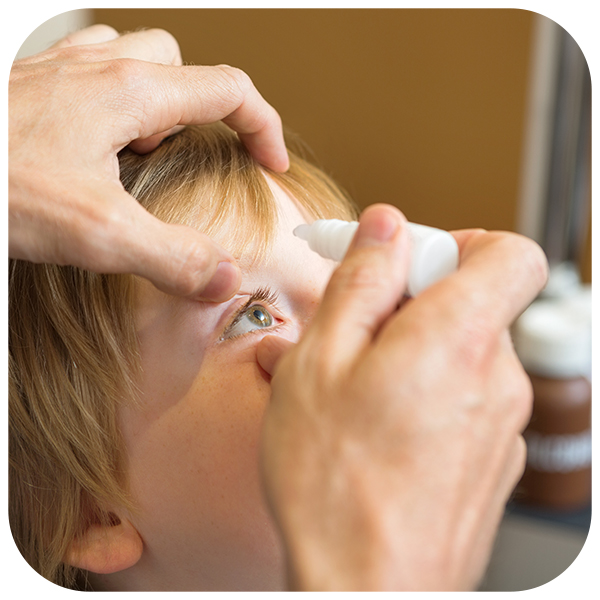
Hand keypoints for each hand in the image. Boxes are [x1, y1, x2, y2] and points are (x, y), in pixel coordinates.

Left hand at [9, 25, 288, 299]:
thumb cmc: (0, 187)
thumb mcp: (99, 234)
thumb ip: (173, 258)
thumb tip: (225, 280)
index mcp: (132, 94)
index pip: (230, 89)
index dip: (264, 125)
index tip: (272, 162)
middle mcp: (100, 71)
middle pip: (184, 66)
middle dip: (206, 109)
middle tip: (199, 155)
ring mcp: (62, 73)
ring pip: (137, 60)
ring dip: (158, 100)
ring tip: (149, 149)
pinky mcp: (33, 89)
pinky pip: (90, 70)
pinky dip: (112, 99)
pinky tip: (98, 142)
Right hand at [257, 204, 547, 589]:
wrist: (364, 593)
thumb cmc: (333, 485)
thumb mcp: (320, 362)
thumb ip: (361, 283)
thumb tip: (386, 228)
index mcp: (458, 340)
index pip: (510, 253)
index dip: (460, 242)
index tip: (409, 262)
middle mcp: (497, 380)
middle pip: (475, 303)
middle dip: (415, 303)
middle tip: (355, 330)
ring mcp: (501, 424)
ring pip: (460, 353)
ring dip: (409, 351)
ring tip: (351, 385)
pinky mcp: (493, 459)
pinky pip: (463, 397)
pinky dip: (424, 390)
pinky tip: (374, 422)